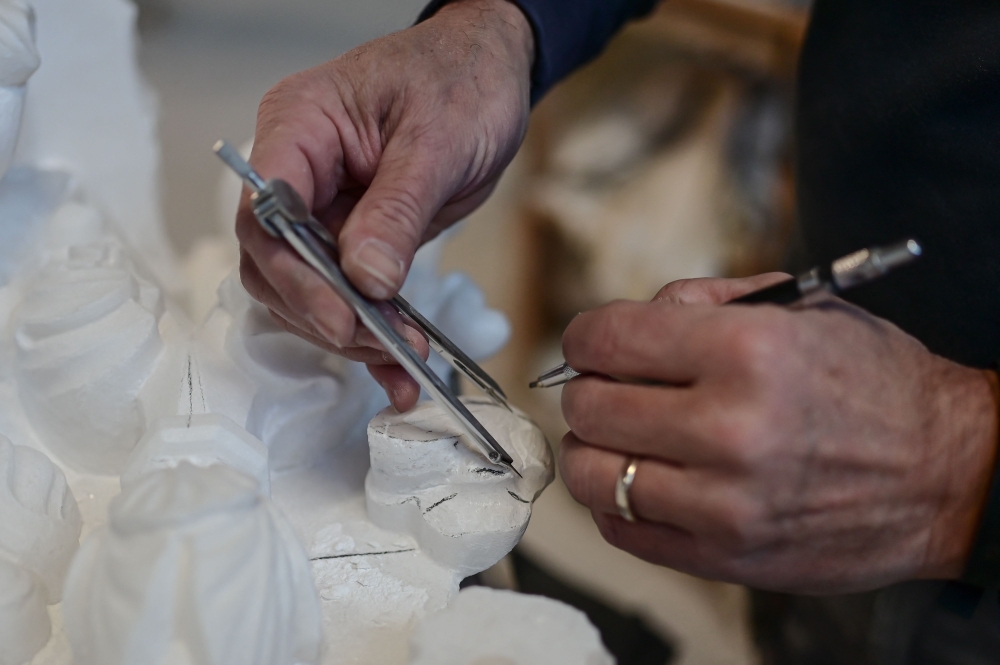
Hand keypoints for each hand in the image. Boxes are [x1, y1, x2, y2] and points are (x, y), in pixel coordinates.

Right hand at [235, 0, 533, 410]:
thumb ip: (398, 210)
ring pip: (307, 290)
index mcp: (299, 127)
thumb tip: (364, 279)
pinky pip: (349, 294)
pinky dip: (373, 334)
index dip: (294, 273)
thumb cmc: (461, 80)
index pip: (264, 211)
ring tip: (406, 359)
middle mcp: (299, 172)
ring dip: (351, 333)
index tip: (341, 316)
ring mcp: (323, 208)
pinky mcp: (354, 237)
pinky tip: (400, 370)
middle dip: (326, 313)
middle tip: (383, 342)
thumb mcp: (438, 140)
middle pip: (276, 263)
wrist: (491, 74)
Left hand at [558, 275, 999, 593]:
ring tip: (620, 436)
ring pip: (592, 473)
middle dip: (590, 388)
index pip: (605, 339)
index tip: (592, 344)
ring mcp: (724, 502)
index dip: (586, 336)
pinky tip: (644, 479)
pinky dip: (616, 502)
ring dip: (594, 447)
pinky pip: (622, 530)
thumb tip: (629, 320)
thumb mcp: (801, 309)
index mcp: (747, 351)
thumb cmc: (873, 384)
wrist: (948, 476)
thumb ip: (702, 301)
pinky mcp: (725, 557)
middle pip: (588, 405)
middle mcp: (730, 428)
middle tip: (612, 388)